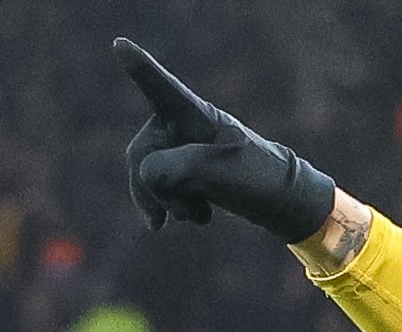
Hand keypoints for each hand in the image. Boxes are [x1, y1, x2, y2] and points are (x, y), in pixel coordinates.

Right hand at [115, 37, 336, 242]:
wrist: (279, 200)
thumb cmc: (254, 177)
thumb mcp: (213, 173)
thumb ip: (170, 168)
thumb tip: (146, 173)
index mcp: (196, 114)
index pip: (162, 89)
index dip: (139, 67)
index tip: (121, 44)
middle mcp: (182, 124)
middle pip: (141, 153)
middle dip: (155, 189)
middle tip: (183, 214)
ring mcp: (181, 145)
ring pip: (147, 175)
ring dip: (168, 203)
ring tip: (199, 217)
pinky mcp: (183, 165)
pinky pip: (158, 187)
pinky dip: (173, 207)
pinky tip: (199, 216)